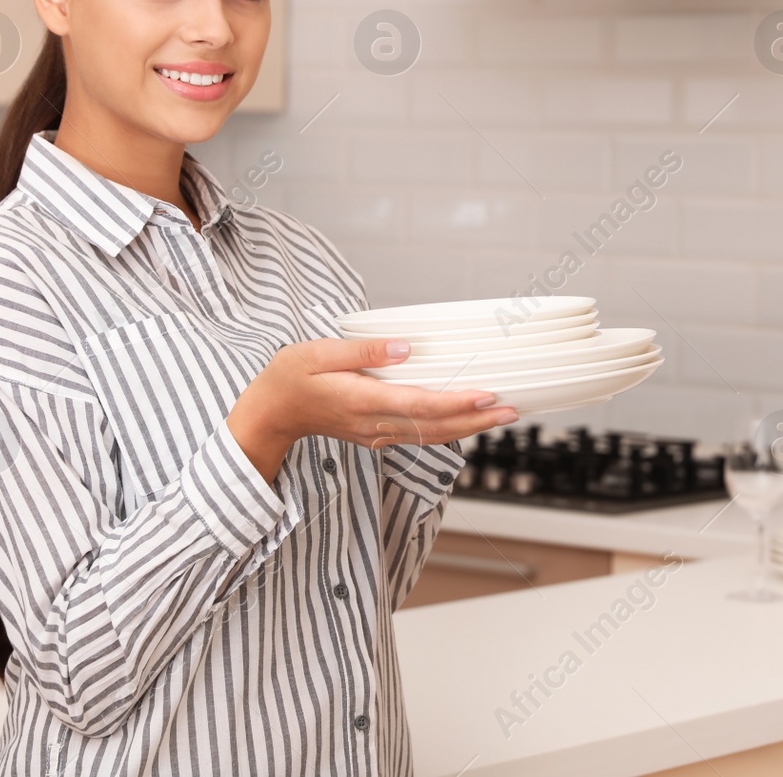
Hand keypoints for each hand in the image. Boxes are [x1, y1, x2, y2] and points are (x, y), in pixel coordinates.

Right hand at [226, 337, 517, 481]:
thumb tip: (404, 347)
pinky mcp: (377, 434)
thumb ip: (363, 352)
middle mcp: (375, 424)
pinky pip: (420, 434)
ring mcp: (377, 433)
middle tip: (512, 409)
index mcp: (362, 401)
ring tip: (500, 415)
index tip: (486, 395)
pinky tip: (466, 419)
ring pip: (432, 435)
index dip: (456, 402)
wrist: (269, 413)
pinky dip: (448, 428)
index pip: (419, 404)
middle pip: (435, 427)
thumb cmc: (289, 378)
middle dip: (477, 420)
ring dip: (468, 427)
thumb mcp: (318, 353)